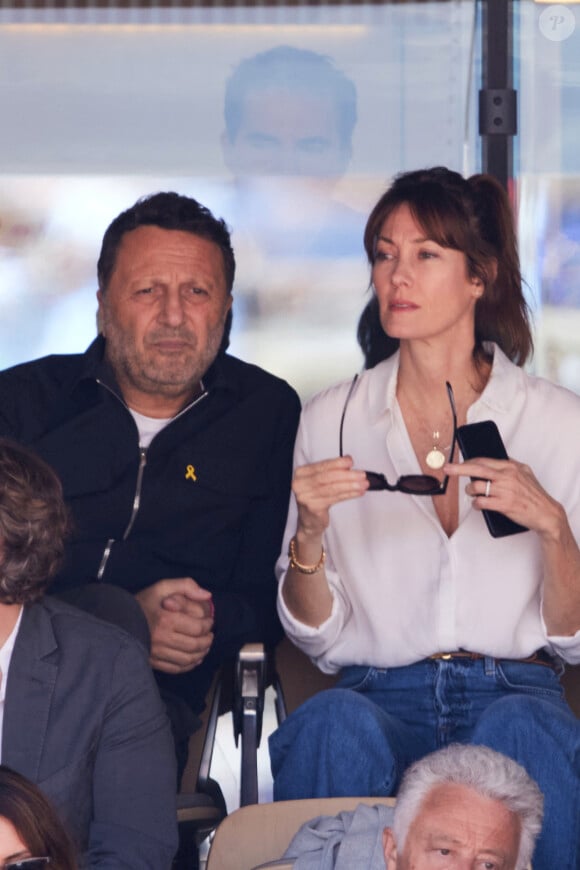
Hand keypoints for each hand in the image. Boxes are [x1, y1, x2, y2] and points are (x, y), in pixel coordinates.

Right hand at [135, 578, 213, 673]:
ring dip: (201, 654)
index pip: (197, 628)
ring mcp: (156, 653)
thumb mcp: (161, 587)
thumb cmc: (141, 603)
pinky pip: (175, 668)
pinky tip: (193, 659)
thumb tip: (207, 595)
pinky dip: (188, 666)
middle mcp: (161, 639)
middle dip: (207, 641)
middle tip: (210, 635)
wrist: (115, 620)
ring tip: (204, 646)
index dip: (208, 626)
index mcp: (166, 620)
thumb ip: (185, 586)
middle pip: (194, 645)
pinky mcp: (152, 662)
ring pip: (187, 659)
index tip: (209, 622)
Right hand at [293, 455, 368, 539]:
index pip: (321, 466)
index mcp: (301, 473)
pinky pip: (334, 499)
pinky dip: (348, 495)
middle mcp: (300, 484)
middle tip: (361, 475)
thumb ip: (331, 471)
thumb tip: (348, 460)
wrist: (309, 521)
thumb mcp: (320, 481)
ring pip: (332, 489)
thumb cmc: (316, 498)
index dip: (337, 463)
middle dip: (347, 475)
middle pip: (327, 477)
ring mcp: (305, 497)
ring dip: (350, 486)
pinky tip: (357, 492)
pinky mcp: (313, 508)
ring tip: (363, 484)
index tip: (350, 461)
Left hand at [445, 456, 564, 538]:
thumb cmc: (535, 494)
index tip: (457, 463)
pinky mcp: (503, 504)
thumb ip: (510, 465)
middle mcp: (506, 476)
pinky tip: (478, 505)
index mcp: (510, 467)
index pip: (483, 461)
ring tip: (473, 494)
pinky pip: (480, 502)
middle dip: (458, 469)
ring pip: (476, 487)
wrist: (545, 513)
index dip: (467, 462)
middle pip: (476, 469)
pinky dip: (476, 504)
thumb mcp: (525, 473)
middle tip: (447, 469)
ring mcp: (504, 490)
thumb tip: (492, 462)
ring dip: (470, 491)